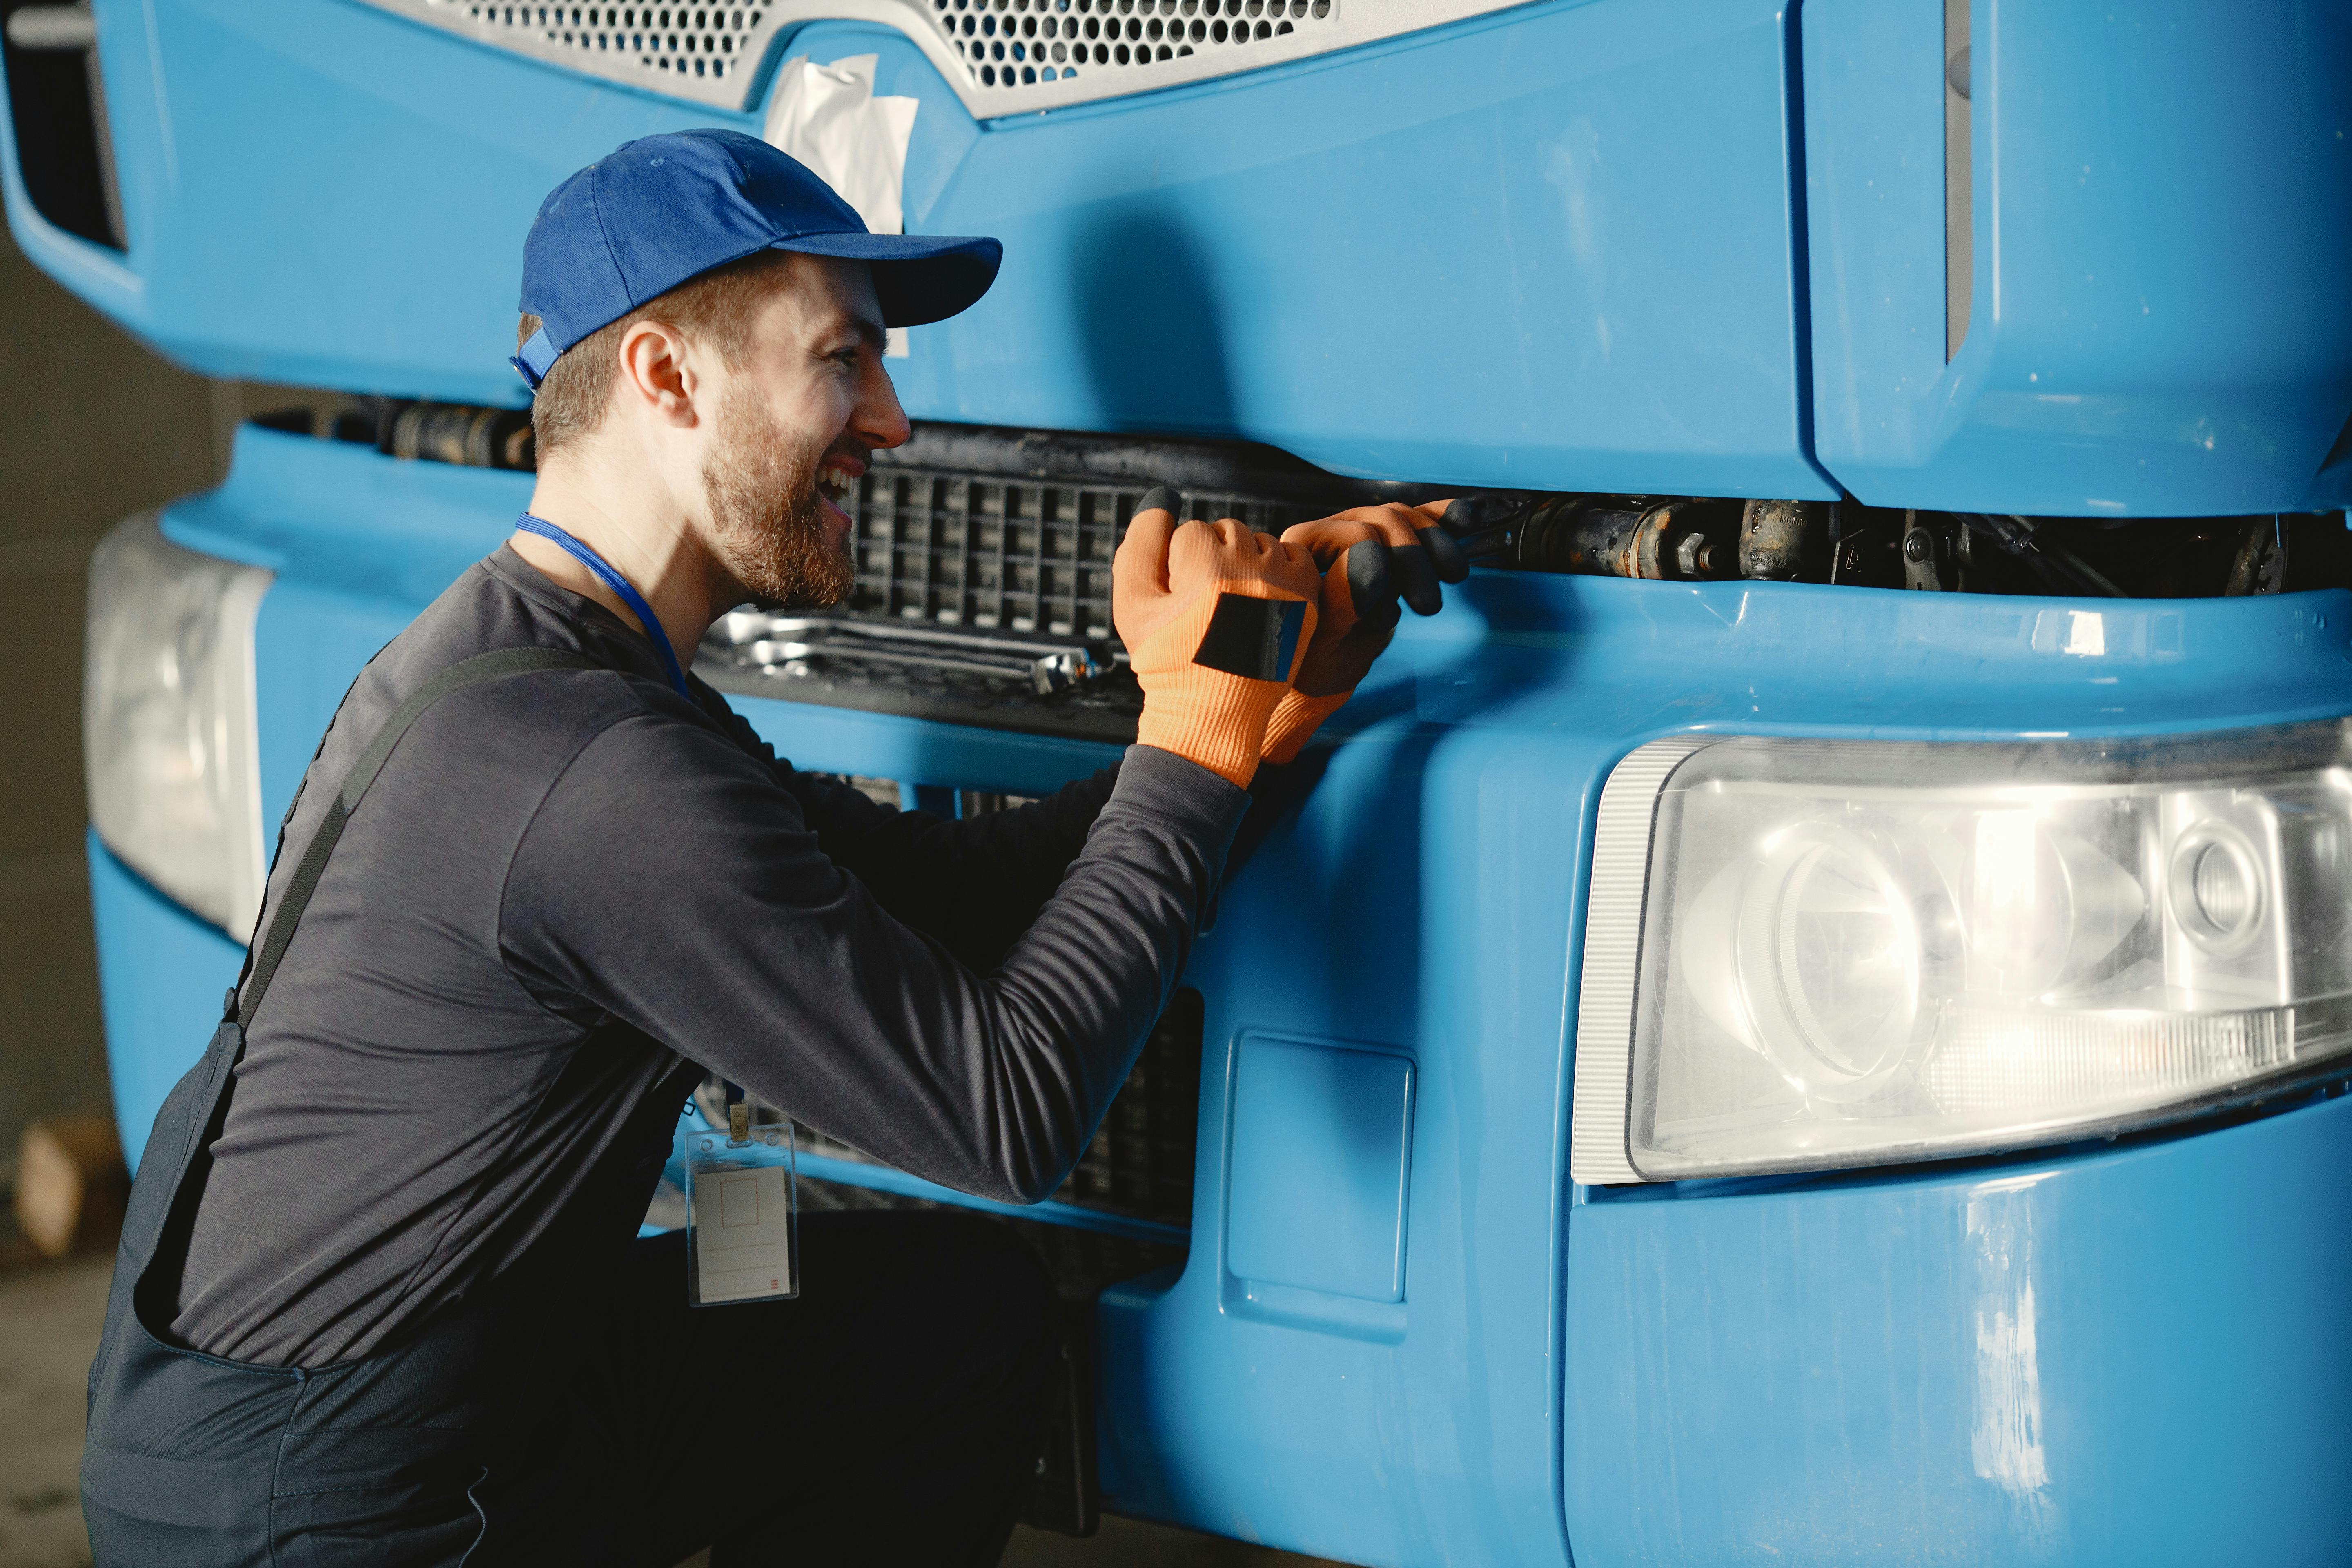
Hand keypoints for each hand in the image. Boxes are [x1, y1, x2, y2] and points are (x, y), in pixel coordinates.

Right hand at [1114, 487, 1320, 786]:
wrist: (1213, 712)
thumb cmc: (1167, 660)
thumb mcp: (1132, 604)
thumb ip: (1140, 546)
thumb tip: (1163, 497)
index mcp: (1206, 566)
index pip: (1190, 531)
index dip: (1179, 566)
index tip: (1183, 603)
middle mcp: (1251, 569)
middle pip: (1227, 531)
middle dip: (1212, 559)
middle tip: (1206, 605)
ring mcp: (1284, 584)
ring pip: (1261, 542)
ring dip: (1244, 562)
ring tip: (1232, 606)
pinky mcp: (1306, 600)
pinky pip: (1294, 557)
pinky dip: (1279, 570)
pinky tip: (1260, 600)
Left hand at [1277, 501, 1463, 697]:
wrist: (1322, 669)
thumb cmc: (1309, 660)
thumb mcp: (1319, 640)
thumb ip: (1341, 598)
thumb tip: (1368, 554)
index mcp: (1300, 549)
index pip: (1357, 536)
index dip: (1382, 571)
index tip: (1385, 618)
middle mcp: (1328, 530)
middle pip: (1385, 521)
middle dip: (1415, 560)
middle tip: (1428, 607)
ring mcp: (1358, 530)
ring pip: (1406, 518)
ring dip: (1436, 543)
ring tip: (1454, 576)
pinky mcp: (1385, 543)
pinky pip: (1416, 520)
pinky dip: (1443, 518)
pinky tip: (1469, 517)